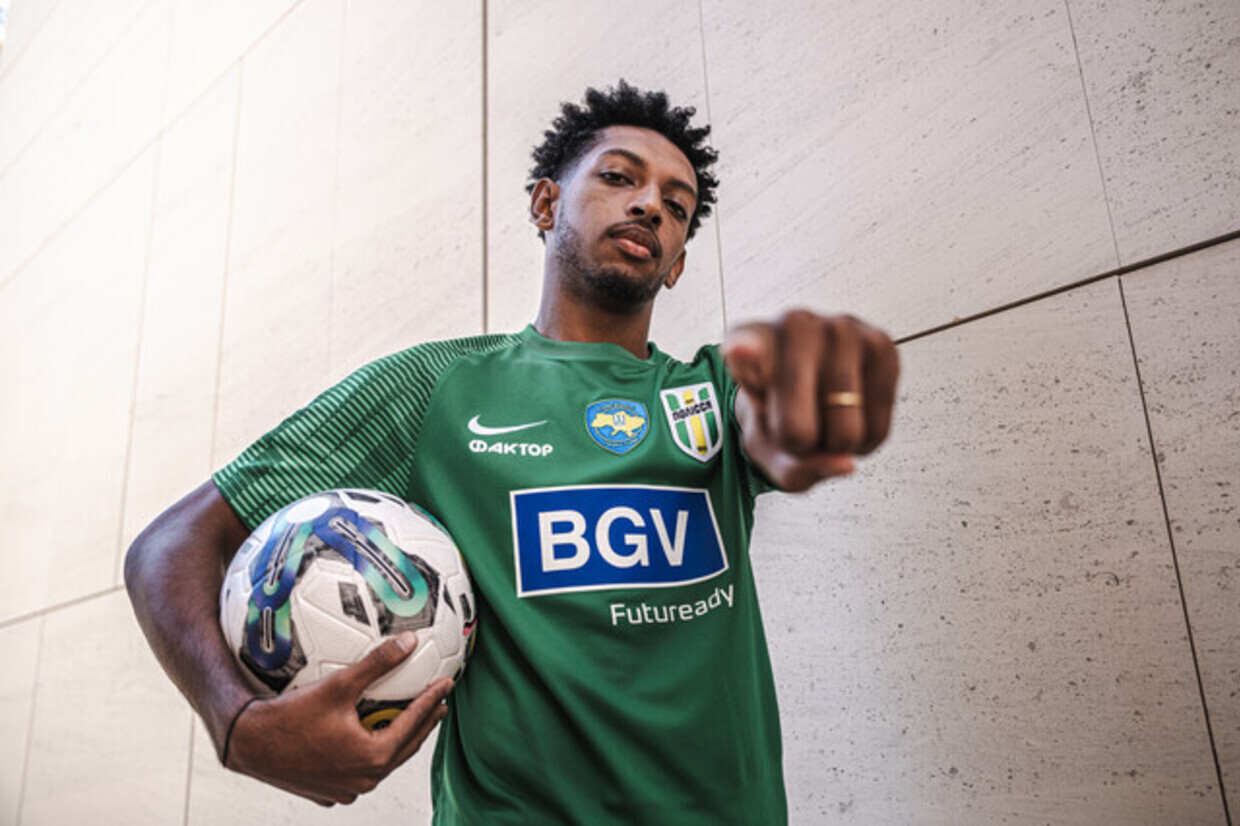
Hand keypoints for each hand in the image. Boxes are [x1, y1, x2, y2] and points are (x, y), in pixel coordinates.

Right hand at [224, 633, 452, 805]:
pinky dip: (371, 754)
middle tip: (438, 702)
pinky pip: (359, 772)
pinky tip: (370, 738)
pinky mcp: (329, 792)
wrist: (248, 744)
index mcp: (373, 757)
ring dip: (399, 740)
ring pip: (384, 763)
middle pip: (405, 747)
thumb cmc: (291, 715)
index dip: (432, 700)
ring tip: (411, 719)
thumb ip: (377, 663)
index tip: (446, 684)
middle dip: (423, 723)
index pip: (414, 723)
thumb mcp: (339, 685)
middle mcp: (364, 780)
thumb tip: (409, 641)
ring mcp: (346, 790)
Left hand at [723, 310, 898, 491]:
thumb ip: (791, 465)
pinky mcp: (881, 345)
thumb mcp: (764, 446)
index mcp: (746, 340)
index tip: (742, 352)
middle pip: (796, 430)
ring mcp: (841, 328)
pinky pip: (878, 427)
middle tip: (796, 427)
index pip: (744, 347)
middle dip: (799, 449)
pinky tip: (851, 416)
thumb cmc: (778, 411)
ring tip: (824, 419)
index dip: (746, 355)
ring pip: (845, 434)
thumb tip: (845, 462)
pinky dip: (865, 441)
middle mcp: (794, 323)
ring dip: (836, 446)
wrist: (807, 382)